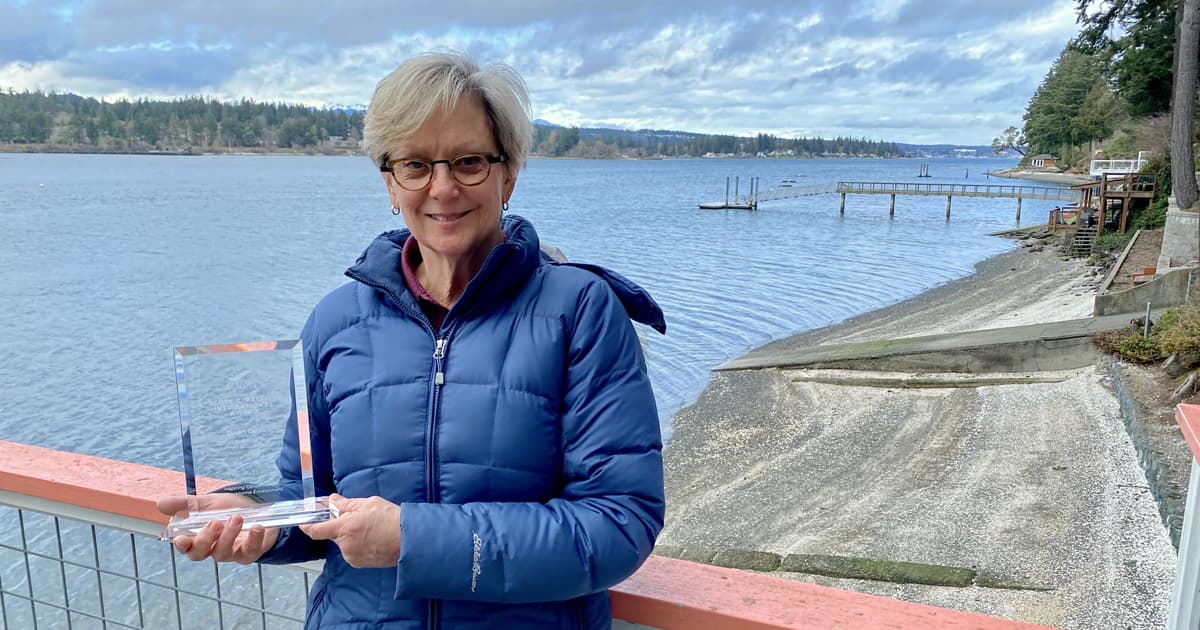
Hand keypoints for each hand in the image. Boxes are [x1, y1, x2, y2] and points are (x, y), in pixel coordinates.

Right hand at [156, 493, 278, 563]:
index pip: (184, 547)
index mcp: (198, 537)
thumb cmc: (229, 508)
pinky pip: (249, 552)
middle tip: (215, 522)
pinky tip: (257, 527)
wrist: (258, 508)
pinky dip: (253, 539)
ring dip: (229, 535)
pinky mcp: (250, 553)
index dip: (182, 545)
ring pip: (223, 554)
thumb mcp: (207, 503)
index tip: (182, 539)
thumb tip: (160, 504)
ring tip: (237, 518)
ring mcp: (230, 553)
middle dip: (205, 539)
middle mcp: (212, 549)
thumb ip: (185, 504)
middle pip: (200, 554)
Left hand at [300, 494, 399, 567]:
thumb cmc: (392, 520)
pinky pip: (352, 551)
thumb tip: (332, 501)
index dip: (307, 526)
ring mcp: (352, 556)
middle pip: (333, 534)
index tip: (303, 521)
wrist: (410, 540)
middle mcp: (346, 545)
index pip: (316, 530)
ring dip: (350, 535)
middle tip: (357, 518)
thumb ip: (347, 504)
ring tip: (370, 529)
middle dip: (341, 526)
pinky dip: (358, 544)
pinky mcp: (359, 563)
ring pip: (344, 542)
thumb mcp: (369, 504)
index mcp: (345, 528)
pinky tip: (372, 538)